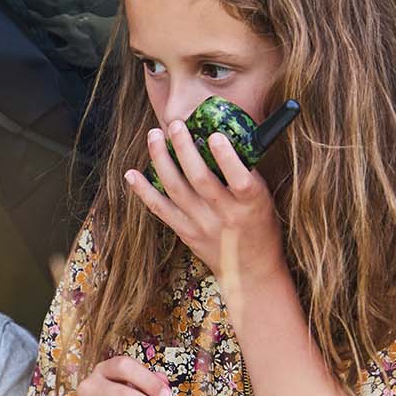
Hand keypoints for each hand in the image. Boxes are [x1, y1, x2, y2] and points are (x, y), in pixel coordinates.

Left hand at [126, 121, 286, 297]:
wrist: (251, 270)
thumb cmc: (260, 226)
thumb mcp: (263, 198)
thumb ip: (245, 173)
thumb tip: (222, 136)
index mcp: (250, 203)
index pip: (239, 179)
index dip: (226, 157)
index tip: (213, 135)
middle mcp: (225, 215)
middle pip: (200, 179)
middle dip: (185, 149)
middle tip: (175, 124)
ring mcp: (202, 225)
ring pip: (176, 189)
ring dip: (162, 160)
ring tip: (154, 136)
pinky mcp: (185, 232)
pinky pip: (160, 209)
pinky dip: (144, 190)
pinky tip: (132, 174)